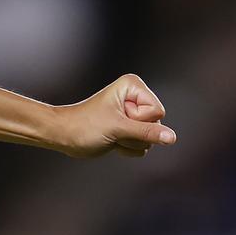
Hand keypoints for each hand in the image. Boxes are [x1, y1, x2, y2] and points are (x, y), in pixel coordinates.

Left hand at [49, 74, 176, 158]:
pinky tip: (111, 141)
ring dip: (129, 142)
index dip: (138, 120)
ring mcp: (133, 114)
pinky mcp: (129, 128)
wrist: (63, 135)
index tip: (116, 117)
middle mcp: (136, 98)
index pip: (157, 112)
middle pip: (156, 125)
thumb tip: (171, 137)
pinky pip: (142, 145)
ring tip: (110, 135)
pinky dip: (126, 147)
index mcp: (134, 87)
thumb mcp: (118, 128)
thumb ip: (147, 132)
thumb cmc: (84, 126)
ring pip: (150, 138)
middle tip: (112, 129)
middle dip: (134, 133)